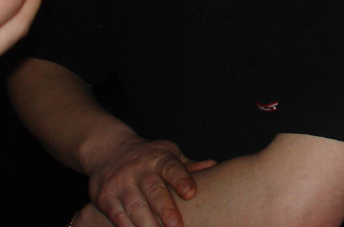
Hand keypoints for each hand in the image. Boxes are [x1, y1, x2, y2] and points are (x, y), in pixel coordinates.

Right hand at [86, 135, 215, 226]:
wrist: (108, 149)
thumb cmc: (148, 156)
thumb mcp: (168, 154)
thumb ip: (187, 165)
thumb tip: (213, 166)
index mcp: (159, 158)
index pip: (171, 167)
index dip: (181, 179)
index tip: (191, 193)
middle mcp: (139, 169)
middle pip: (154, 190)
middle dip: (166, 210)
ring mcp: (121, 183)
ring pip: (135, 206)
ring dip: (147, 224)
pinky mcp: (104, 197)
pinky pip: (117, 216)